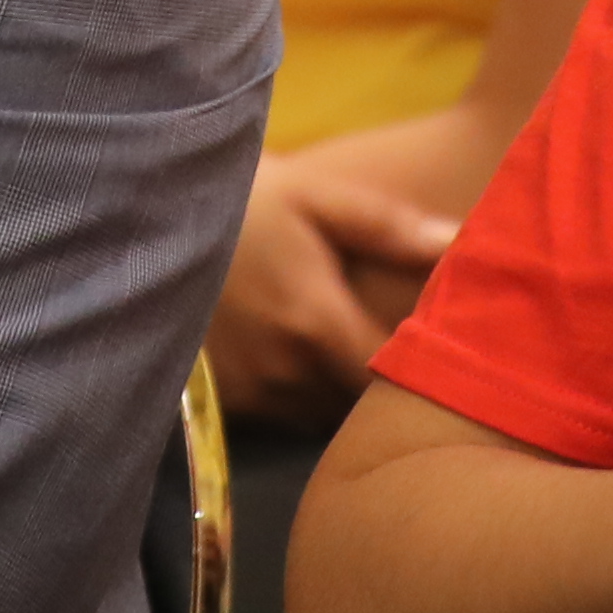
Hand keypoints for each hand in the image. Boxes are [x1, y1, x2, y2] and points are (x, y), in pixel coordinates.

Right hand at [212, 156, 462, 414]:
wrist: (154, 217)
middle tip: (395, 349)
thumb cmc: (246, 200)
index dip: (418, 372)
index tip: (435, 350)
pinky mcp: (222, 401)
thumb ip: (389, 228)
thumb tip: (459, 242)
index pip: (391, 380)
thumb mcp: (317, 196)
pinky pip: (281, 415)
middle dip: (379, 385)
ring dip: (337, 392)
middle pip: (357, 405)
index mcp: (318, 324)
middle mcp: (286, 372)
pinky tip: (300, 358)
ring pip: (319, 415)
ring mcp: (250, 392)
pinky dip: (298, 395)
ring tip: (348, 352)